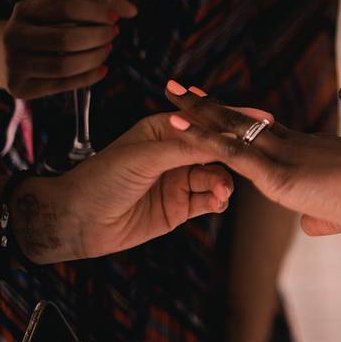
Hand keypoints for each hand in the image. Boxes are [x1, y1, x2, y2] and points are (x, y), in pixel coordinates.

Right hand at [0, 0, 136, 98]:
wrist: (2, 55)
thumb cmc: (44, 26)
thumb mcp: (62, 7)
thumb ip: (96, 1)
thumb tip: (131, 9)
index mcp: (25, 9)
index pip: (65, 7)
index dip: (95, 12)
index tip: (115, 18)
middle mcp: (15, 35)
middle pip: (66, 39)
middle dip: (98, 37)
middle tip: (113, 34)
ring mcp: (15, 63)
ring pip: (65, 66)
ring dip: (95, 58)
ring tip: (107, 50)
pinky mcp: (21, 87)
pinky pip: (62, 85)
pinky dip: (88, 77)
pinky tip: (102, 69)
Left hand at [12, 113, 234, 262]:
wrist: (78, 221)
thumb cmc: (102, 178)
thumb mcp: (145, 156)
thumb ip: (187, 148)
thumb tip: (224, 141)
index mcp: (164, 130)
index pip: (204, 122)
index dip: (233, 121)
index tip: (262, 120)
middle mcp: (175, 153)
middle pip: (216, 151)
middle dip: (234, 155)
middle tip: (252, 160)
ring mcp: (178, 180)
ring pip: (217, 176)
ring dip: (223, 182)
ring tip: (221, 191)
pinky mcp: (180, 207)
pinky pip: (209, 200)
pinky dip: (217, 200)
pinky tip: (217, 201)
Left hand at [165, 81, 340, 235]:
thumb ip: (325, 216)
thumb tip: (310, 224)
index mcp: (310, 152)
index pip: (264, 132)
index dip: (237, 120)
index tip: (217, 109)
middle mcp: (294, 146)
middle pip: (242, 119)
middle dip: (209, 106)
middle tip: (181, 87)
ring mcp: (285, 156)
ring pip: (231, 128)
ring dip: (196, 113)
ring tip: (168, 94)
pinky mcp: (281, 174)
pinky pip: (232, 151)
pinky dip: (202, 139)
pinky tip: (178, 128)